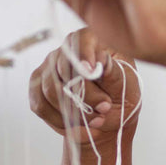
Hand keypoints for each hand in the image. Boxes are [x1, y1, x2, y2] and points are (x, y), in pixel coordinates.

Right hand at [29, 28, 141, 144]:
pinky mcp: (38, 89)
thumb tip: (100, 61)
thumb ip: (114, 73)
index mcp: (93, 42)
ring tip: (97, 120)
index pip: (81, 39)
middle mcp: (66, 51)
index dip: (83, 54)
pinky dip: (60, 120)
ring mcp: (48, 69)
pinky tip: (79, 125)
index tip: (90, 71)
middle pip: (64, 70)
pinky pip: (40, 106)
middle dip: (86, 95)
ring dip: (75, 111)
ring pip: (51, 90)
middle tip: (105, 108)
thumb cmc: (122, 95)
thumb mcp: (128, 85)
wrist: (111, 118)